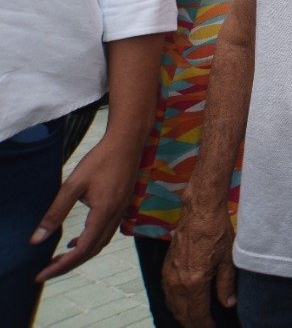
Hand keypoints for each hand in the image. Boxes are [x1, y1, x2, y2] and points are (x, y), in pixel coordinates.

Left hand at [30, 134, 139, 281]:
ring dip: (80, 255)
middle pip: (92, 251)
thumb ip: (55, 212)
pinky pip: (106, 233)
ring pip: (100, 244)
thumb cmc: (100, 159)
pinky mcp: (121, 206)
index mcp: (104, 213)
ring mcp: (121, 212)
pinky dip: (90, 243)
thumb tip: (36, 239)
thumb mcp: (73, 184)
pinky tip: (77, 240)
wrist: (128, 142)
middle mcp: (115, 216)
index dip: (61, 266)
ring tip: (58, 260)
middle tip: (46, 272)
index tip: (41, 274)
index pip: (81, 249)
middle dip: (68, 265)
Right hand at [164, 211, 236, 327]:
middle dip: (193, 324)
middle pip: (182, 313)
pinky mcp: (166, 268)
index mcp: (194, 283)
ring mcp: (169, 275)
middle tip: (205, 327)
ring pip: (173, 305)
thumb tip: (228, 304)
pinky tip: (182, 304)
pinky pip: (167, 293)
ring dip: (182, 315)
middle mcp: (178, 282)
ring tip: (195, 320)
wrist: (200, 212)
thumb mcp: (228, 260)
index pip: (198, 314)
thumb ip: (226, 285)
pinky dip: (174, 303)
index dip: (205, 325)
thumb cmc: (218, 233)